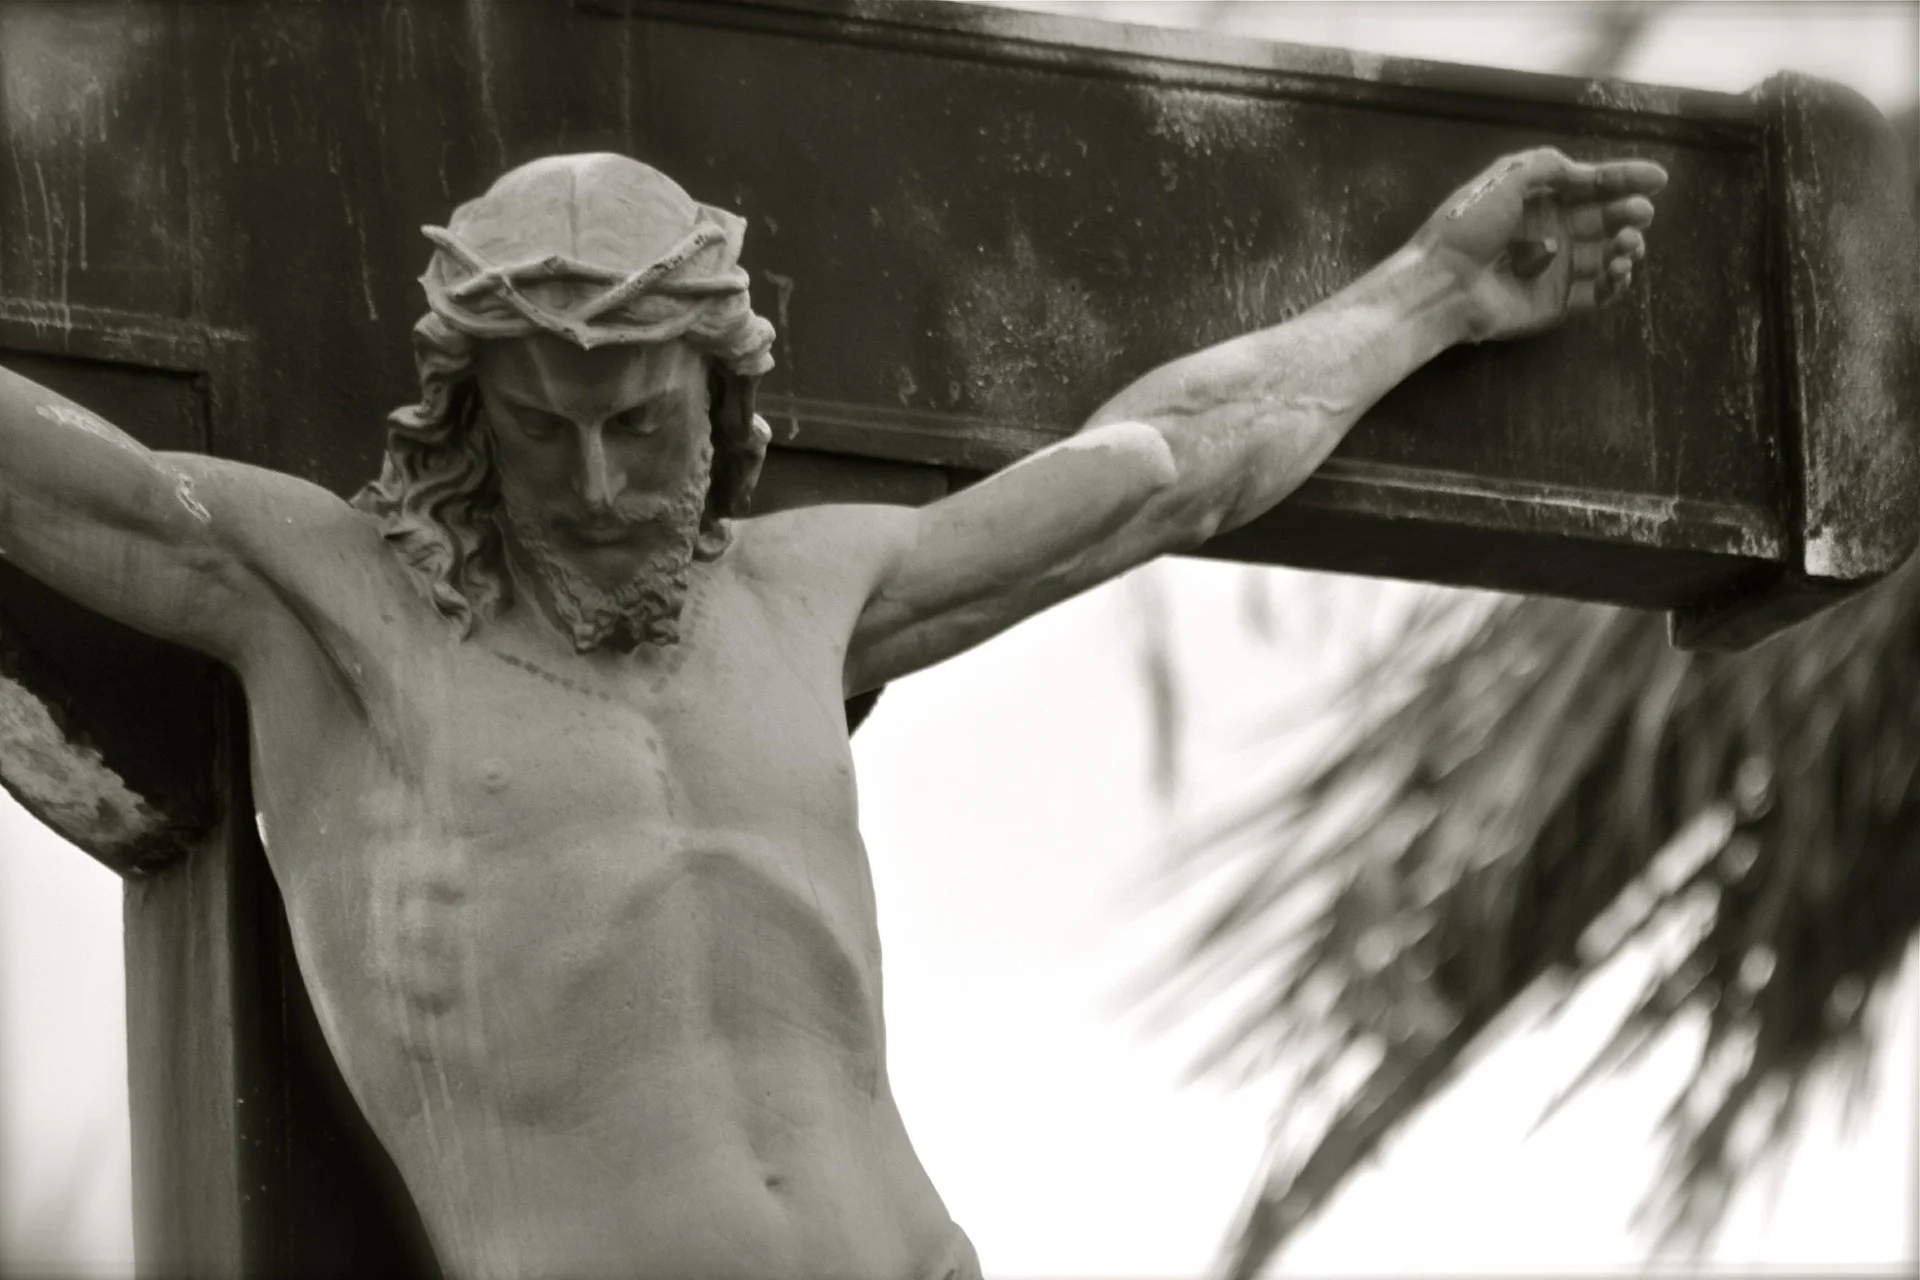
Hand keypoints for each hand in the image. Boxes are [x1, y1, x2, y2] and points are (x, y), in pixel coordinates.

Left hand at [1413, 147, 1667, 342]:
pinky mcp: (1557, 303)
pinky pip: (1598, 294)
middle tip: (1640, 214)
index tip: (1658, 178)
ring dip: (1626, 247)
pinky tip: (1620, 271)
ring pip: (1607, 256)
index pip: (1592, 185)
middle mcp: (1551, 232)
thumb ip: (1548, 165)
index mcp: (1539, 200)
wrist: (1443, 281)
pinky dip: (1616, 283)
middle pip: (1605, 219)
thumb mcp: (1505, 177)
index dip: (1625, 179)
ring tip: (1627, 244)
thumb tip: (1587, 173)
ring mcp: (1556, 269)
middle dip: (1630, 213)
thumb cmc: (1467, 225)